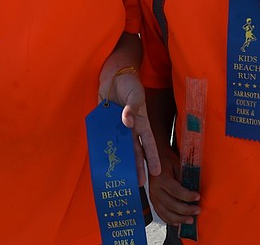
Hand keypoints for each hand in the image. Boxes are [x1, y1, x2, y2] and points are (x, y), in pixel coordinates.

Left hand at [107, 71, 161, 185]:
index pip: (149, 143)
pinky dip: (103, 149)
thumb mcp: (135, 94)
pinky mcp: (105, 124)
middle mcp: (130, 128)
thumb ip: (132, 108)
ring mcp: (117, 127)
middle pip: (134, 151)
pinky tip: (103, 162)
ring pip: (120, 149)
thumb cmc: (130, 84)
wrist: (114, 76)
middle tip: (139, 184)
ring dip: (121, 162)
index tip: (157, 172)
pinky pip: (104, 139)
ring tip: (121, 177)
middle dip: (137, 167)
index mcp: (141, 122)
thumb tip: (128, 122)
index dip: (152, 157)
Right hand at [148, 145, 200, 224]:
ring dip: (179, 218)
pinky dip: (169, 220)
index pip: (176, 191)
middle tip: (197, 210)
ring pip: (165, 212)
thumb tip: (193, 189)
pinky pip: (160, 214)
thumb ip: (183, 176)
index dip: (188, 196)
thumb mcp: (177, 163)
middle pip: (171, 204)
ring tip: (190, 220)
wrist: (153, 157)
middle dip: (186, 210)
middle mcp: (155, 189)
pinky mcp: (152, 201)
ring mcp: (152, 196)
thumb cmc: (167, 159)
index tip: (198, 197)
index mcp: (161, 178)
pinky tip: (178, 223)